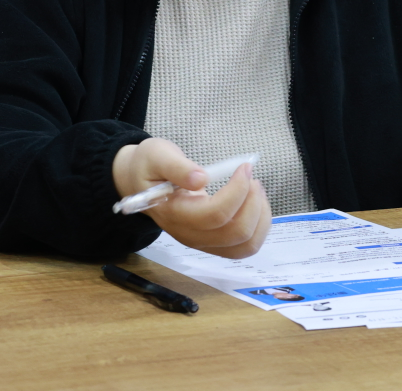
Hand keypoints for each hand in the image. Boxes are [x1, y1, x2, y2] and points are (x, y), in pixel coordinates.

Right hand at [112, 138, 269, 258]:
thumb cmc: (150, 167)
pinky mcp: (213, 243)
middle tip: (250, 176)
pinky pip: (245, 246)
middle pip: (235, 233)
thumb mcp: (157, 155)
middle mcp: (189, 235)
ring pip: (245, 245)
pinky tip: (254, 203)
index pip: (215, 214)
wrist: (141, 183)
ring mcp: (203, 243)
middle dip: (253, 203)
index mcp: (175, 214)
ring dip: (260, 217)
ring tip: (255, 189)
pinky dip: (259, 226)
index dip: (237, 191)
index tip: (243, 167)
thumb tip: (201, 179)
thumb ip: (177, 167)